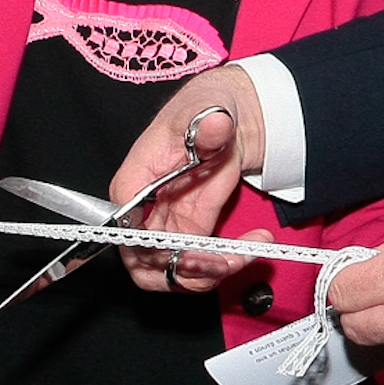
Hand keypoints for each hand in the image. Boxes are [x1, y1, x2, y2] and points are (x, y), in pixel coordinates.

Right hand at [114, 65, 267, 292]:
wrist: (226, 118)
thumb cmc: (204, 112)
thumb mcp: (210, 113)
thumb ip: (210, 125)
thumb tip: (216, 123)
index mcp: (134, 183)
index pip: (128, 232)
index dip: (157, 251)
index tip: (194, 252)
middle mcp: (143, 212)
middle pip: (148, 263)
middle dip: (189, 270)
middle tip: (229, 260)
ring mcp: (165, 226)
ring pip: (173, 272)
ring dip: (211, 272)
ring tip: (249, 251)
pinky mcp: (188, 233)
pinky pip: (197, 264)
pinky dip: (225, 262)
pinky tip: (254, 242)